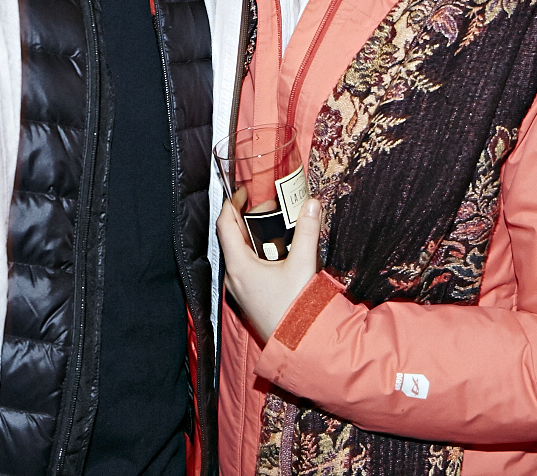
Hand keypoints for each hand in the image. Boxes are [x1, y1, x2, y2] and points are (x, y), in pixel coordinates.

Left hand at [217, 190, 324, 341]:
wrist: (299, 344)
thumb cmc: (296, 308)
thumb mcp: (303, 264)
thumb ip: (307, 231)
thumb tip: (311, 205)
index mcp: (239, 265)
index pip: (225, 225)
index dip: (231, 204)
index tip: (242, 192)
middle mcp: (234, 277)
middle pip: (234, 238)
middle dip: (249, 218)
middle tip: (272, 208)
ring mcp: (240, 289)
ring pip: (240, 253)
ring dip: (255, 236)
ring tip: (275, 225)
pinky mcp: (249, 298)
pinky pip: (247, 267)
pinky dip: (257, 252)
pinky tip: (276, 251)